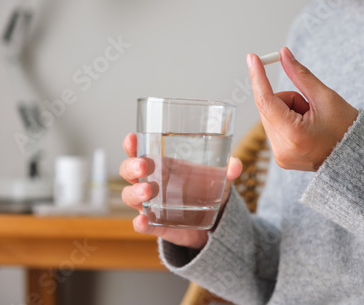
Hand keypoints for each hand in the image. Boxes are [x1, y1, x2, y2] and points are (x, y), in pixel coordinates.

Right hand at [119, 133, 241, 248]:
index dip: (132, 145)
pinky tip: (143, 220)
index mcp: (161, 166)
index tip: (133, 138)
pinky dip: (140, 223)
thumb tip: (235, 166)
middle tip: (143, 166)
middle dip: (131, 167)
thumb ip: (227, 170)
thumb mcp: (219, 178)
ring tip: (148, 191)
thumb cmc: (207, 191)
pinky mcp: (156, 225)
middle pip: (128, 172)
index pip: (139, 151)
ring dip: (134, 193)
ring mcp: (151, 205)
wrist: (212, 224)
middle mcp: (150, 183)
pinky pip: (142, 225)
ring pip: (130, 197)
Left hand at [247, 47, 358, 171]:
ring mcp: (280, 157)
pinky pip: (274, 129)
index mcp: (294, 135)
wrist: (357, 158)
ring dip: (286, 112)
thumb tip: (283, 54)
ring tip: (311, 121)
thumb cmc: (346, 127)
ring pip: (269, 117)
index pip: (266, 101)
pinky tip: (305, 130)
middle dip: (285, 100)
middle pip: (267, 108)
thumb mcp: (325, 97)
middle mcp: (282, 149)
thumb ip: (300, 75)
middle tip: (309, 107)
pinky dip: (286, 123)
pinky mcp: (280, 158)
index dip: (258, 77)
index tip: (252, 57)